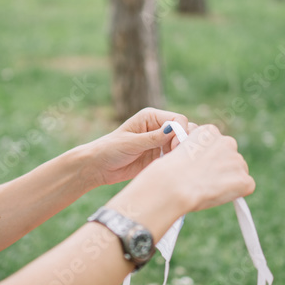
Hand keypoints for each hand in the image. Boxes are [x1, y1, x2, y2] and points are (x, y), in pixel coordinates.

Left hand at [80, 107, 194, 186]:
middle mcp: (158, 127)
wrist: (99, 167)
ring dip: (181, 152)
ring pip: (183, 143)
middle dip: (185, 141)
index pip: (177, 119)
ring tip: (170, 162)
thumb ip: (153, 138)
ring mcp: (160, 142)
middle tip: (175, 154)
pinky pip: (175, 156)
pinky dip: (177, 160)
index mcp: (151, 117)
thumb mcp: (131, 143)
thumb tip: (173, 129)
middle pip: (184, 130)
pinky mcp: (160, 156)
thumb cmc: (110, 149)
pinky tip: (170, 167)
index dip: (181, 132)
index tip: (175, 146)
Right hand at [141, 123, 255, 213]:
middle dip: (222, 169)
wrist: (173, 184)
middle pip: (231, 158)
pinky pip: (245, 187)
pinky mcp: (244, 180)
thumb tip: (203, 165)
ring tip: (207, 189)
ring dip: (229, 181)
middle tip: (205, 181)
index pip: (218, 145)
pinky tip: (218, 195)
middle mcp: (227, 141)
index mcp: (210, 132)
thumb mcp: (181, 151)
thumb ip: (197, 152)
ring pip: (239, 172)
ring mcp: (237, 160)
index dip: (210, 160)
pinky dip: (235, 193)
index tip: (200, 169)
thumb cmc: (168, 172)